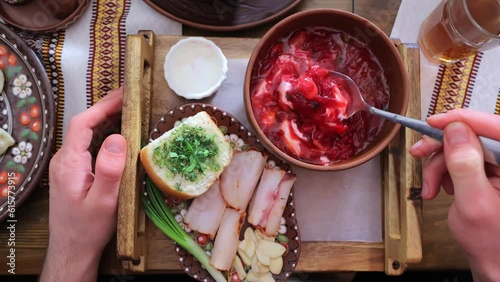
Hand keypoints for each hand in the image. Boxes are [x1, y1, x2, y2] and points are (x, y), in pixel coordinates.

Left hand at [40, 88, 126, 281]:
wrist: (72, 249)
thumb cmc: (89, 228)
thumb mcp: (104, 201)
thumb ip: (110, 169)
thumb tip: (119, 138)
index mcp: (69, 163)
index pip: (83, 124)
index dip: (103, 106)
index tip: (124, 96)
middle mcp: (64, 160)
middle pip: (83, 125)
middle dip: (106, 108)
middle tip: (130, 98)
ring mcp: (67, 166)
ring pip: (85, 135)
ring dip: (105, 120)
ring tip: (128, 110)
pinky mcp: (73, 172)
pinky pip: (88, 146)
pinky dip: (104, 134)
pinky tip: (118, 134)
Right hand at [409, 109, 499, 281]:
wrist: (494, 262)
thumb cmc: (492, 243)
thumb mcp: (473, 204)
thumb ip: (465, 166)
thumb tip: (455, 130)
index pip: (496, 128)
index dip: (464, 120)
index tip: (434, 121)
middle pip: (475, 137)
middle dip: (443, 148)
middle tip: (418, 153)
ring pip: (463, 148)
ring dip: (440, 165)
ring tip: (431, 187)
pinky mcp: (491, 171)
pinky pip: (462, 159)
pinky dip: (445, 171)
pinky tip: (442, 186)